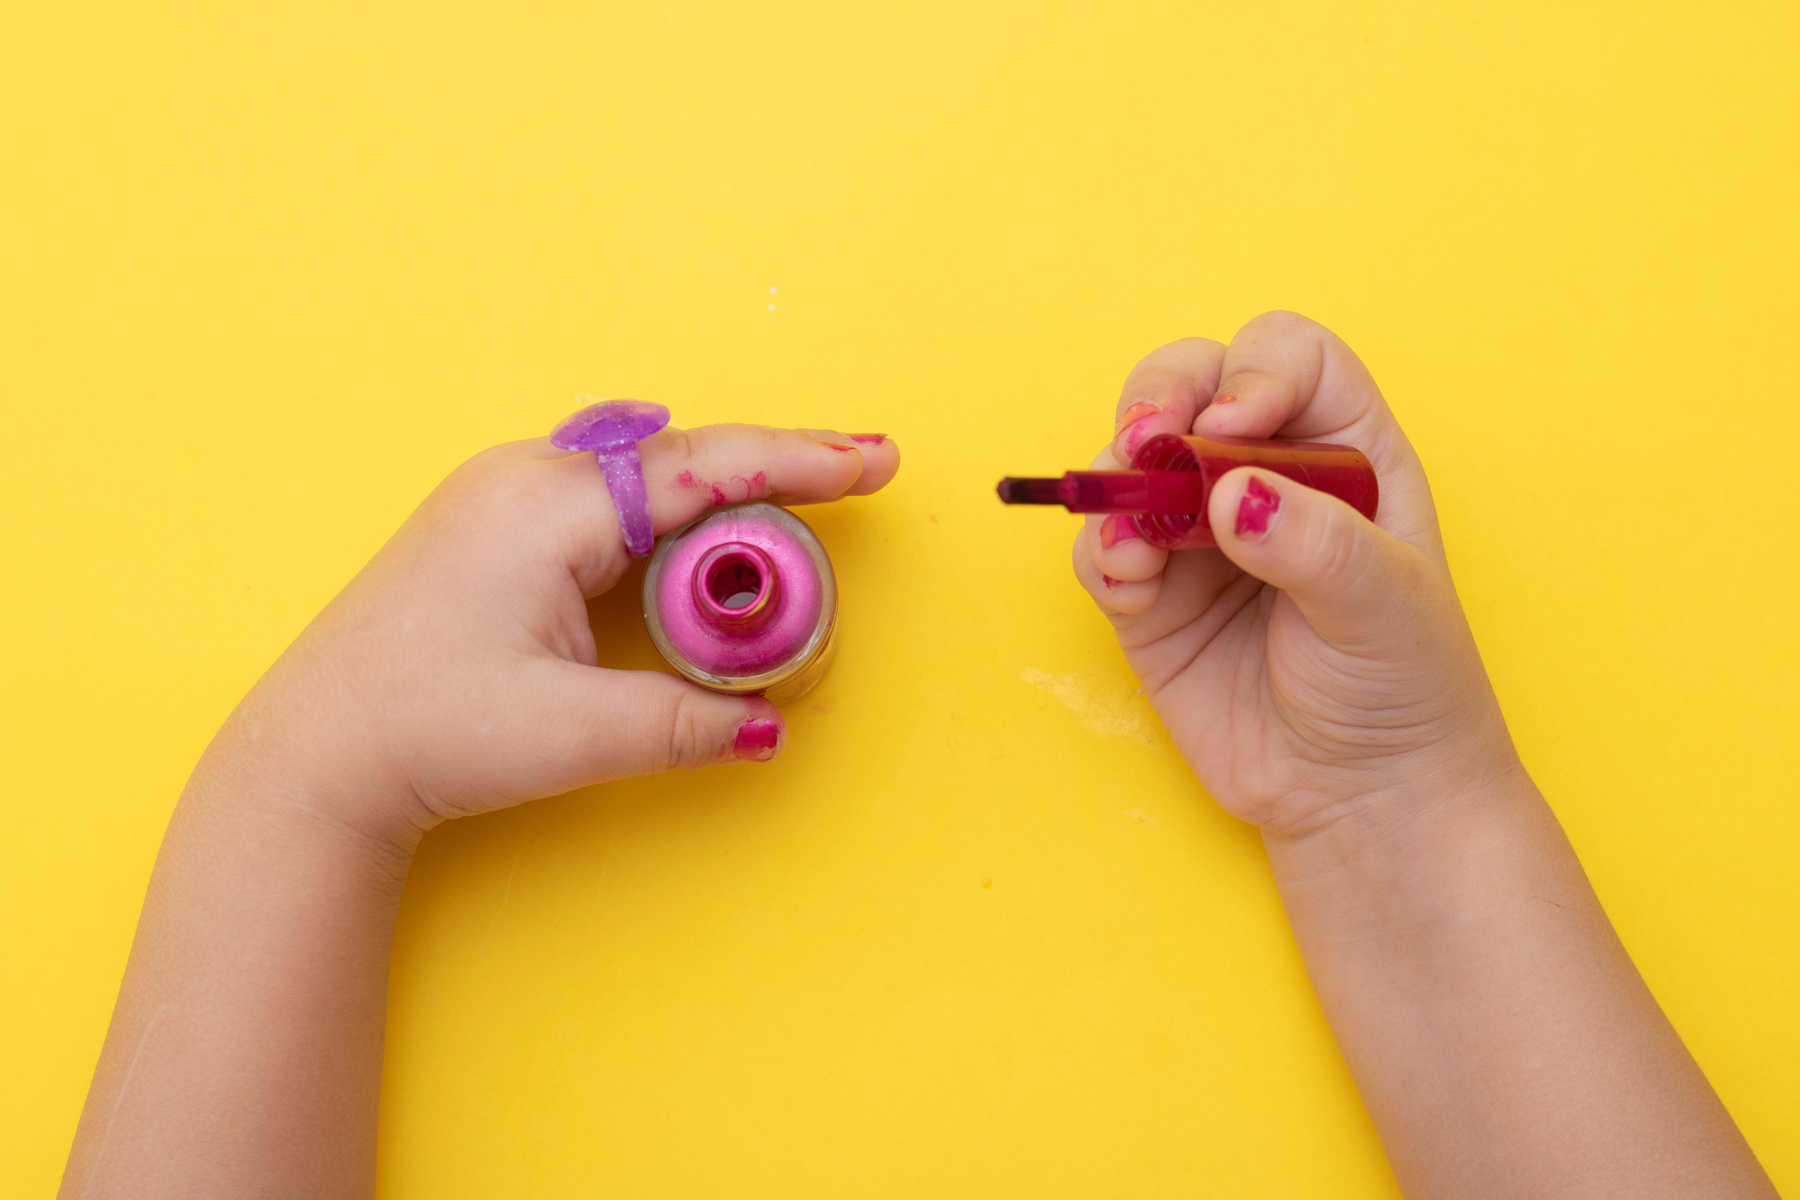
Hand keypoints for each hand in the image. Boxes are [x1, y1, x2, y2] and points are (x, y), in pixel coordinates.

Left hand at [213, 422, 897, 850]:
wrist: (320, 750)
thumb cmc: (424, 730)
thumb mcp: (573, 734)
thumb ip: (687, 723)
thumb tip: (771, 723)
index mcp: (549, 508)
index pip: (705, 468)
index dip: (800, 461)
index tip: (874, 459)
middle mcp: (528, 479)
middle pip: (685, 461)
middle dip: (778, 471)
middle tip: (862, 478)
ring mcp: (507, 494)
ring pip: (652, 479)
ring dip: (728, 498)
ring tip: (805, 515)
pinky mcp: (500, 524)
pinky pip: (616, 501)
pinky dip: (680, 518)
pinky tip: (711, 541)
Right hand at [1074, 313, 1519, 836]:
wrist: (1364, 798)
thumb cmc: (1403, 689)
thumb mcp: (1386, 607)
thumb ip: (1317, 544)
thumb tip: (1233, 496)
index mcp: (1344, 452)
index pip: (1289, 361)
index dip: (1253, 373)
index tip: (1232, 428)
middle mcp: (1264, 476)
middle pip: (1191, 384)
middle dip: (1157, 398)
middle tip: (1144, 441)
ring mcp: (1198, 535)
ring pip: (1130, 461)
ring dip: (1115, 480)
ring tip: (1134, 541)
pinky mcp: (1150, 598)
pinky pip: (1101, 551)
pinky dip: (1101, 555)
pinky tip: (1130, 583)